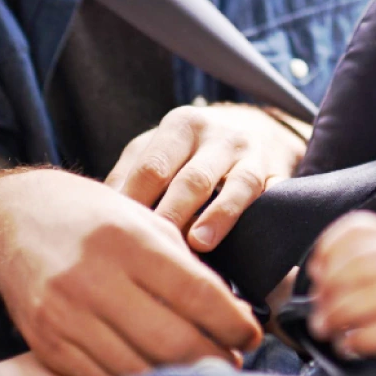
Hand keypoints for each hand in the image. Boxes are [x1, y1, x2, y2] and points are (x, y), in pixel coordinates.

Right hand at [0, 169, 262, 375]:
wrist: (14, 221)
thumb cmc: (88, 215)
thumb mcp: (140, 219)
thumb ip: (181, 262)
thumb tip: (228, 309)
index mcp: (126, 240)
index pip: (195, 292)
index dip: (232, 321)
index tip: (251, 333)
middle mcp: (94, 278)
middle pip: (172, 339)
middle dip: (215, 357)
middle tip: (233, 360)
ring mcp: (67, 315)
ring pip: (140, 367)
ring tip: (204, 370)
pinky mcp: (49, 344)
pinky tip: (160, 375)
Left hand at [105, 103, 306, 251]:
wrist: (257, 128)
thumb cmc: (191, 149)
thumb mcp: (158, 149)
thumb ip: (130, 175)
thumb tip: (101, 214)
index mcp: (180, 126)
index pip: (152, 167)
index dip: (134, 203)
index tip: (117, 236)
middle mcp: (217, 135)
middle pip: (191, 178)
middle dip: (171, 214)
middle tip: (152, 249)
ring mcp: (250, 153)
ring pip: (235, 184)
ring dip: (216, 216)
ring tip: (197, 244)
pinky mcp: (275, 172)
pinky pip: (266, 194)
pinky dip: (251, 216)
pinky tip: (243, 239)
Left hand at [306, 211, 375, 358]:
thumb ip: (358, 259)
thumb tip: (317, 274)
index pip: (357, 228)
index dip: (328, 248)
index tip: (316, 270)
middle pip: (356, 266)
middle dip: (327, 290)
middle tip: (317, 310)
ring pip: (364, 299)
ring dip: (335, 316)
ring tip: (326, 328)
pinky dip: (357, 340)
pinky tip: (348, 344)